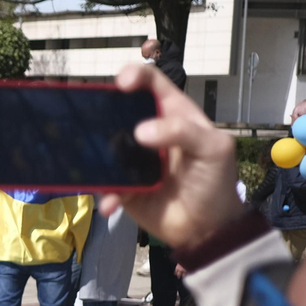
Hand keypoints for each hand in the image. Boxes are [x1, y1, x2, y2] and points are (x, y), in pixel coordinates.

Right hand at [98, 63, 245, 247]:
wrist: (207, 229)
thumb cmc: (215, 182)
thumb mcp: (213, 149)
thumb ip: (183, 132)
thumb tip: (140, 131)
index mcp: (173, 115)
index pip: (152, 84)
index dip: (135, 76)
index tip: (121, 83)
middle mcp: (149, 133)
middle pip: (119, 111)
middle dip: (101, 111)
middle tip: (90, 119)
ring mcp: (132, 160)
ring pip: (105, 147)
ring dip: (96, 155)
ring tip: (94, 164)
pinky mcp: (123, 187)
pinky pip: (105, 186)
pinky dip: (105, 195)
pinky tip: (112, 204)